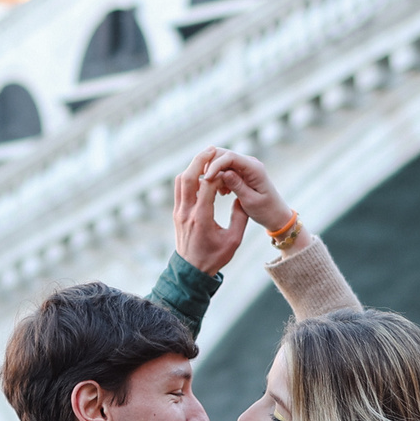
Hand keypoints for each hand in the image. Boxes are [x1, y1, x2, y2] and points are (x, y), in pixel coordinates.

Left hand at [172, 148, 249, 272]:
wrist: (192, 272)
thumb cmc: (215, 257)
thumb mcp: (234, 240)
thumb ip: (240, 217)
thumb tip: (244, 197)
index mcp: (202, 218)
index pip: (207, 186)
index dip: (217, 172)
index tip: (227, 163)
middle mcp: (187, 212)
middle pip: (188, 178)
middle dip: (199, 160)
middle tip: (212, 148)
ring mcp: (179, 212)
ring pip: (180, 181)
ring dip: (192, 166)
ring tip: (205, 156)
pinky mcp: (176, 213)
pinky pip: (179, 189)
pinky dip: (187, 176)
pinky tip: (198, 172)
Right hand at [202, 150, 292, 235]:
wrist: (275, 215)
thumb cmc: (265, 210)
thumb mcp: (250, 201)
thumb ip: (237, 186)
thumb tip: (224, 173)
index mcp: (254, 168)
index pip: (230, 157)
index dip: (215, 165)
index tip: (206, 180)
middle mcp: (249, 162)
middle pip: (222, 153)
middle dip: (210, 166)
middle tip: (205, 185)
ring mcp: (244, 166)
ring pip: (221, 160)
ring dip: (214, 172)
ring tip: (218, 191)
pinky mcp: (241, 171)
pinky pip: (224, 168)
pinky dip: (218, 177)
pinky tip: (222, 192)